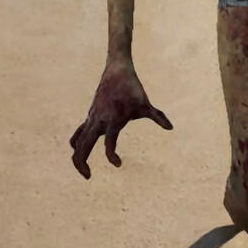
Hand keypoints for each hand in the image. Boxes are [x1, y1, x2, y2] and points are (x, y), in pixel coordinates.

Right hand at [69, 64, 171, 178]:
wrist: (116, 70)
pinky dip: (77, 143)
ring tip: (84, 169)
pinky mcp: (90, 115)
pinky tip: (80, 150)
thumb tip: (170, 128)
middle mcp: (99, 121)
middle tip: (89, 177)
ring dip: (78, 156)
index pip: (109, 144)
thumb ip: (157, 117)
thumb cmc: (132, 88)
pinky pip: (79, 132)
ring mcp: (92, 118)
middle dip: (82, 163)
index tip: (119, 164)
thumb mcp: (145, 105)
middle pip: (83, 146)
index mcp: (113, 121)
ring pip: (78, 140)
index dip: (112, 156)